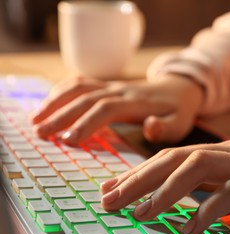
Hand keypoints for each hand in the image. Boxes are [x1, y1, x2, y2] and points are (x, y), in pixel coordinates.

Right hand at [31, 74, 202, 143]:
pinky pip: (82, 83)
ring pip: (79, 88)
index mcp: (137, 103)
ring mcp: (113, 86)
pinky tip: (49, 104)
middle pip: (86, 98)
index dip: (86, 123)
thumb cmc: (179, 111)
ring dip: (56, 101)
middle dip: (62, 115)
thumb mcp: (180, 123)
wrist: (180, 87)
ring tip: (35, 120)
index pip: (106, 109)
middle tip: (40, 133)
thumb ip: (166, 127)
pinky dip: (63, 91)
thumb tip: (150, 127)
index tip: (68, 141)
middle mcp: (121, 91)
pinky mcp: (108, 86)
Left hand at [101, 140, 229, 233]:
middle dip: (138, 178)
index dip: (139, 171)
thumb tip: (180, 202)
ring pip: (198, 167)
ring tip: (141, 213)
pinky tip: (189, 229)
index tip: (112, 188)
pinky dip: (205, 210)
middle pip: (177, 158)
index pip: (173, 156)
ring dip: (165, 190)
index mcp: (227, 151)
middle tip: (109, 200)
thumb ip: (213, 186)